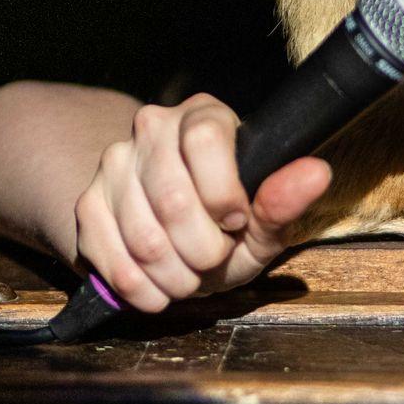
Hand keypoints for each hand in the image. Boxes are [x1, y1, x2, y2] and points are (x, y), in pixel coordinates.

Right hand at [71, 93, 331, 311]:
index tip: (236, 221)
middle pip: (173, 198)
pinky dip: (142, 289)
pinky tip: (161, 287)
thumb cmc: (227, 225)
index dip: (223, 193)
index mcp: (203, 115)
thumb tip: (317, 172)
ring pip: (142, 237)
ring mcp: (113, 164)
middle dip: (202, 249)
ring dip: (175, 276)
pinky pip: (110, 259)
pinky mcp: (86, 204)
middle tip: (213, 258)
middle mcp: (152, 127)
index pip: (205, 140)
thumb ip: (285, 199)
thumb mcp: (263, 219)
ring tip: (190, 273)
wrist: (174, 238)